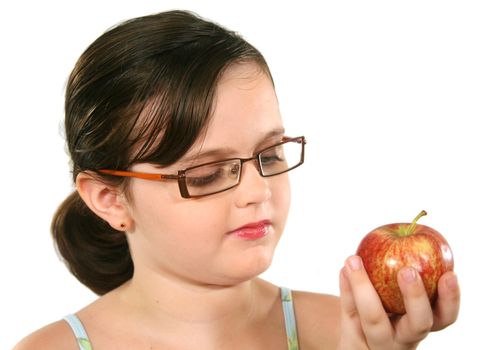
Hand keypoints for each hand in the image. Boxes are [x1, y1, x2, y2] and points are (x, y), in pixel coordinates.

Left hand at [337, 255, 459, 349]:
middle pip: (418, 324)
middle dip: (416, 297)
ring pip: (374, 321)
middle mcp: (404, 338)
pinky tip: (344, 270)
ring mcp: (378, 343)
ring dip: (364, 289)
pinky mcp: (353, 344)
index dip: (450, 298)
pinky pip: (349, 312)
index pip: (444, 317)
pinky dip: (346, 290)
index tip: (450, 274)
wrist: (357, 341)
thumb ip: (402, 272)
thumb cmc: (385, 311)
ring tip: (354, 260)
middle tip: (409, 271)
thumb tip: (404, 234)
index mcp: (422, 324)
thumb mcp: (397, 296)